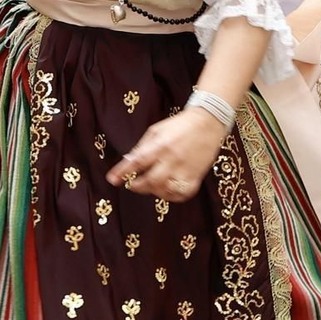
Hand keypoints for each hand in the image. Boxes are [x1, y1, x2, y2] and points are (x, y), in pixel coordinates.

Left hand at [108, 109, 227, 203]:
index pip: (137, 161)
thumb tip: (127, 160)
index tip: (112, 180)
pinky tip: (167, 190)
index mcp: (160, 145)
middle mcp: (172, 160)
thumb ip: (142, 146)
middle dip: (137, 186)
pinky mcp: (196, 177)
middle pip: (150, 181)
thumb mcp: (156, 130)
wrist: (208, 123)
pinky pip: (181, 194)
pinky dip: (172, 196)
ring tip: (151, 185)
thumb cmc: (179, 125)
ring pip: (165, 191)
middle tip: (132, 184)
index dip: (123, 172)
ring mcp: (185, 170)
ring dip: (154, 191)